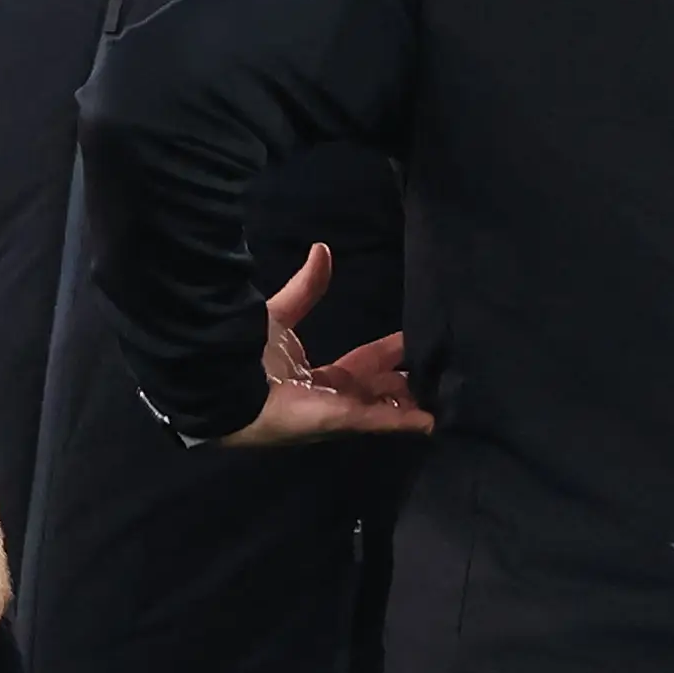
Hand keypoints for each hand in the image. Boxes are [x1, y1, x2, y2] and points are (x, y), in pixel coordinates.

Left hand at [221, 243, 434, 447]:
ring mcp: (339, 412)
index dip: (388, 354)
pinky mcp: (340, 420)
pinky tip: (434, 420)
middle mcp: (332, 396)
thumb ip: (305, 288)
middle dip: (408, 381)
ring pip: (386, 409)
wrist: (225, 377)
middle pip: (380, 389)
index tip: (414, 342)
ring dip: (414, 404)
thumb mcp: (282, 314)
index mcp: (317, 374)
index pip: (362, 364)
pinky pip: (379, 421)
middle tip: (441, 369)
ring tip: (448, 398)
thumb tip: (322, 250)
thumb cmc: (248, 350)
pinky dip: (407, 422)